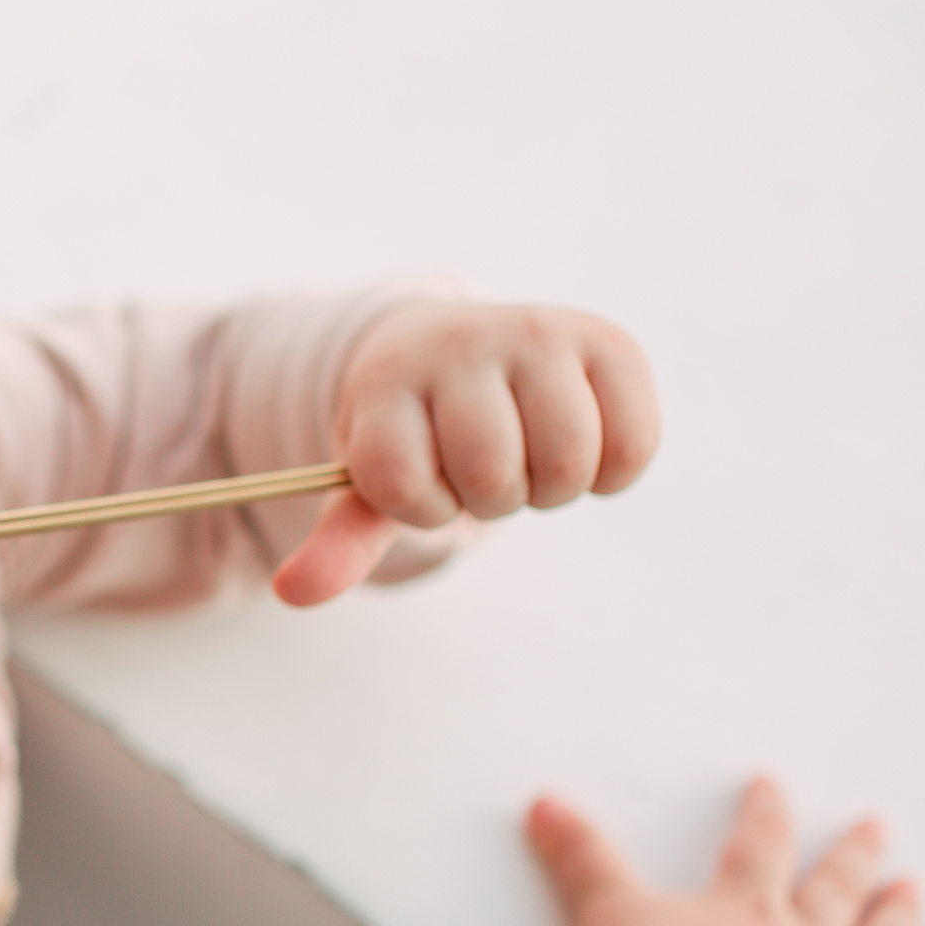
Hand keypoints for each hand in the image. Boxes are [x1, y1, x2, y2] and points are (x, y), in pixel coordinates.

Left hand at [272, 300, 659, 605]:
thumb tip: (292, 592)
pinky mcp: (607, 340)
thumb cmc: (414, 435)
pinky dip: (611, 473)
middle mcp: (461, 341)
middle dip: (488, 498)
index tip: (419, 475)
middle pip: (493, 477)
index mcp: (388, 380)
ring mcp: (537, 333)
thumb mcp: (372, 486)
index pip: (402, 483)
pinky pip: (632, 445)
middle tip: (479, 467)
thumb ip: (341, 541)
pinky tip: (582, 445)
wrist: (457, 352)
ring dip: (549, 487)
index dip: (418, 504)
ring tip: (527, 455)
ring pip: (566, 463)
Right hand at [527, 778, 924, 925]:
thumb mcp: (597, 905)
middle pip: (834, 894)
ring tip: (914, 898)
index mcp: (741, 909)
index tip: (773, 787)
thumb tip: (543, 800)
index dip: (766, 812)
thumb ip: (577, 852)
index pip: (760, 844)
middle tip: (877, 830)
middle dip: (855, 858)